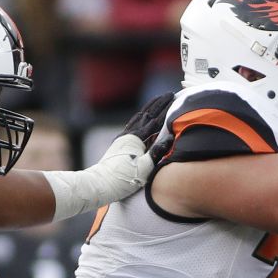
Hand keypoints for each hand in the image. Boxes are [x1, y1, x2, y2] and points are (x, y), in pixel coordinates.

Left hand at [44, 93, 173, 220]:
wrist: (100, 184)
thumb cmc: (123, 179)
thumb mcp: (144, 169)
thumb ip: (157, 153)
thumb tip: (170, 139)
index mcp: (136, 139)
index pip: (155, 120)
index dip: (167, 109)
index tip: (176, 99)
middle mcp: (129, 134)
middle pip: (147, 114)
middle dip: (159, 103)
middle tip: (170, 93)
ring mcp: (123, 137)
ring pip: (139, 116)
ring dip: (150, 107)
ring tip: (159, 100)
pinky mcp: (120, 142)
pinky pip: (134, 123)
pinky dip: (142, 115)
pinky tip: (144, 116)